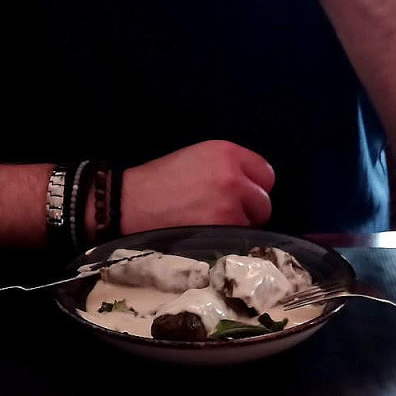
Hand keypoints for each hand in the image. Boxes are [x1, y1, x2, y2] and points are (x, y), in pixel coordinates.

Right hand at [120, 140, 274, 232]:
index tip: (241, 198)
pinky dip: (227, 242)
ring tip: (211, 227)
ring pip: (252, 225)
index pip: (265, 174)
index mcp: (227, 153)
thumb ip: (227, 168)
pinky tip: (206, 237)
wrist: (130, 205)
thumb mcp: (196, 159)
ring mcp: (230, 206)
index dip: (254, 189)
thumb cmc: (158, 183)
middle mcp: (234, 177)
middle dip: (249, 211)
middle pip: (264, 202)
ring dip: (237, 228)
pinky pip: (239, 241)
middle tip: (224, 216)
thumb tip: (249, 189)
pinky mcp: (222, 230)